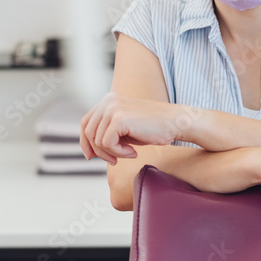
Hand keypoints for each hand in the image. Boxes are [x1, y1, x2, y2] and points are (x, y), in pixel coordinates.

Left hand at [79, 93, 193, 164]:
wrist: (175, 123)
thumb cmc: (152, 128)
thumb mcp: (124, 128)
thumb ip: (107, 131)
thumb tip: (89, 150)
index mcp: (108, 100)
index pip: (86, 123)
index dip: (85, 142)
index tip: (91, 157)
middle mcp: (107, 101)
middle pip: (88, 133)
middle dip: (99, 151)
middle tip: (115, 160)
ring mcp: (112, 108)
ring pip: (97, 141)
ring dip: (112, 153)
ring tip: (129, 153)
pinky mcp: (119, 119)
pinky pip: (107, 144)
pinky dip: (119, 153)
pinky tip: (133, 152)